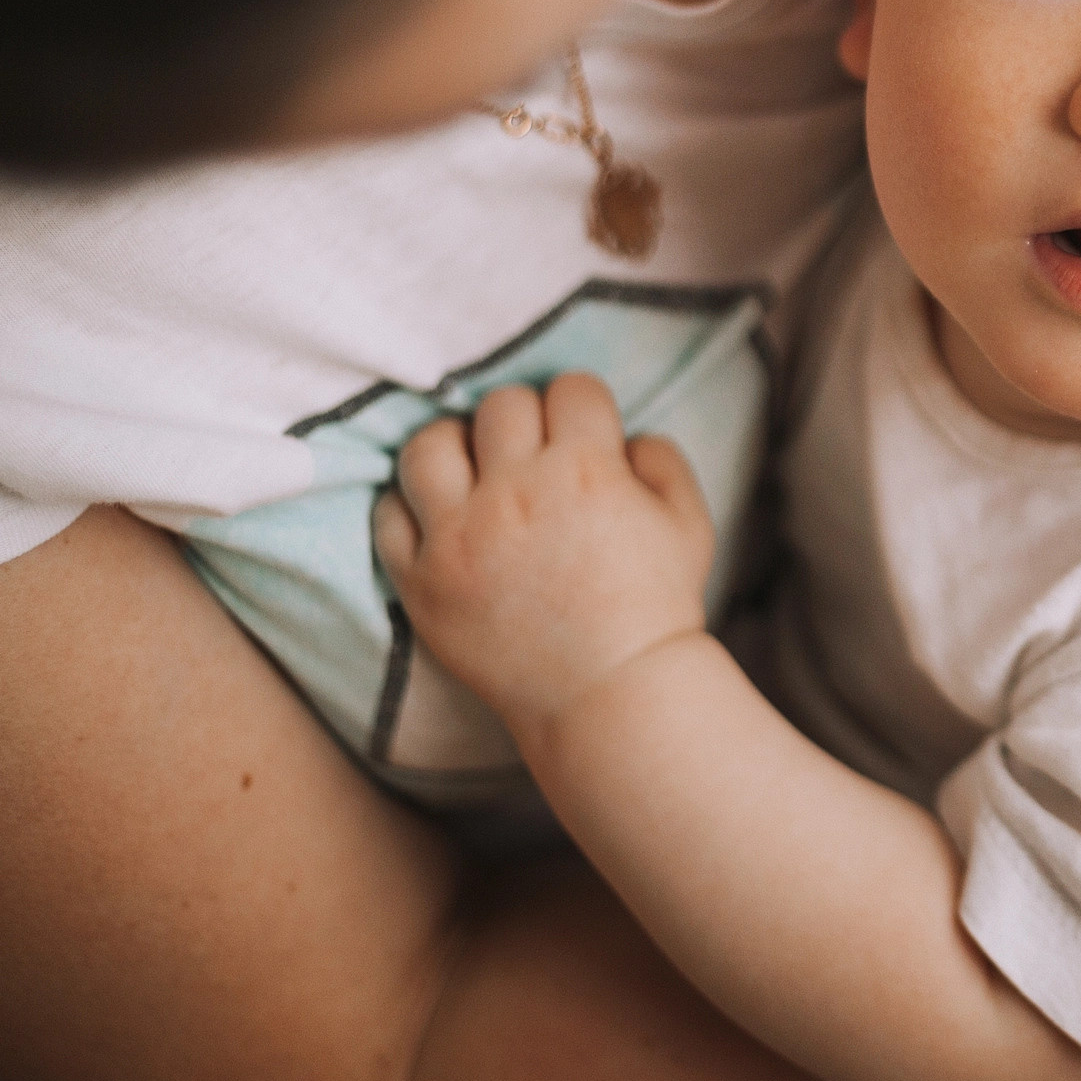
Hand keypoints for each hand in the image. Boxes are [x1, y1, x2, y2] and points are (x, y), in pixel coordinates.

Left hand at [373, 374, 714, 740]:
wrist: (609, 692)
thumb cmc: (656, 607)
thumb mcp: (690, 522)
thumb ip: (662, 459)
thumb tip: (623, 435)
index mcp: (586, 470)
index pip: (570, 387)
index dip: (584, 406)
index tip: (586, 434)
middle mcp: (516, 492)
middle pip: (501, 406)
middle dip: (526, 421)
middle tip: (536, 457)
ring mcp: (460, 536)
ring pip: (429, 445)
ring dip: (457, 447)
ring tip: (474, 472)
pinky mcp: (422, 580)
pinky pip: (389, 513)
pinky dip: (411, 505)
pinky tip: (441, 516)